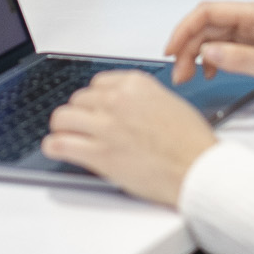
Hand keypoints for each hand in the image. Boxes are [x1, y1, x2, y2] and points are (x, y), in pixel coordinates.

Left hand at [43, 71, 217, 206]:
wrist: (199, 169)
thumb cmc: (191, 143)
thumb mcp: (169, 103)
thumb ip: (141, 100)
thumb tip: (124, 106)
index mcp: (135, 85)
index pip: (97, 84)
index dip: (94, 100)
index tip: (94, 109)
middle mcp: (117, 100)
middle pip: (78, 99)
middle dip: (80, 114)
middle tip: (84, 127)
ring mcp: (106, 126)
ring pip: (62, 118)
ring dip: (63, 128)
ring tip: (66, 137)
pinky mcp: (99, 153)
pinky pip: (60, 144)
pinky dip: (54, 147)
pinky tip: (57, 150)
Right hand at [162, 1, 253, 105]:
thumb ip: (239, 58)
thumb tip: (208, 53)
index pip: (208, 13)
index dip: (185, 29)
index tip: (172, 49)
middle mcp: (251, 20)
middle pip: (206, 26)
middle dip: (187, 47)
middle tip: (179, 73)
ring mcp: (252, 34)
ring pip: (211, 38)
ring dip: (195, 55)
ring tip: (188, 76)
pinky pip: (222, 49)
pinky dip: (210, 60)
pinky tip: (209, 73)